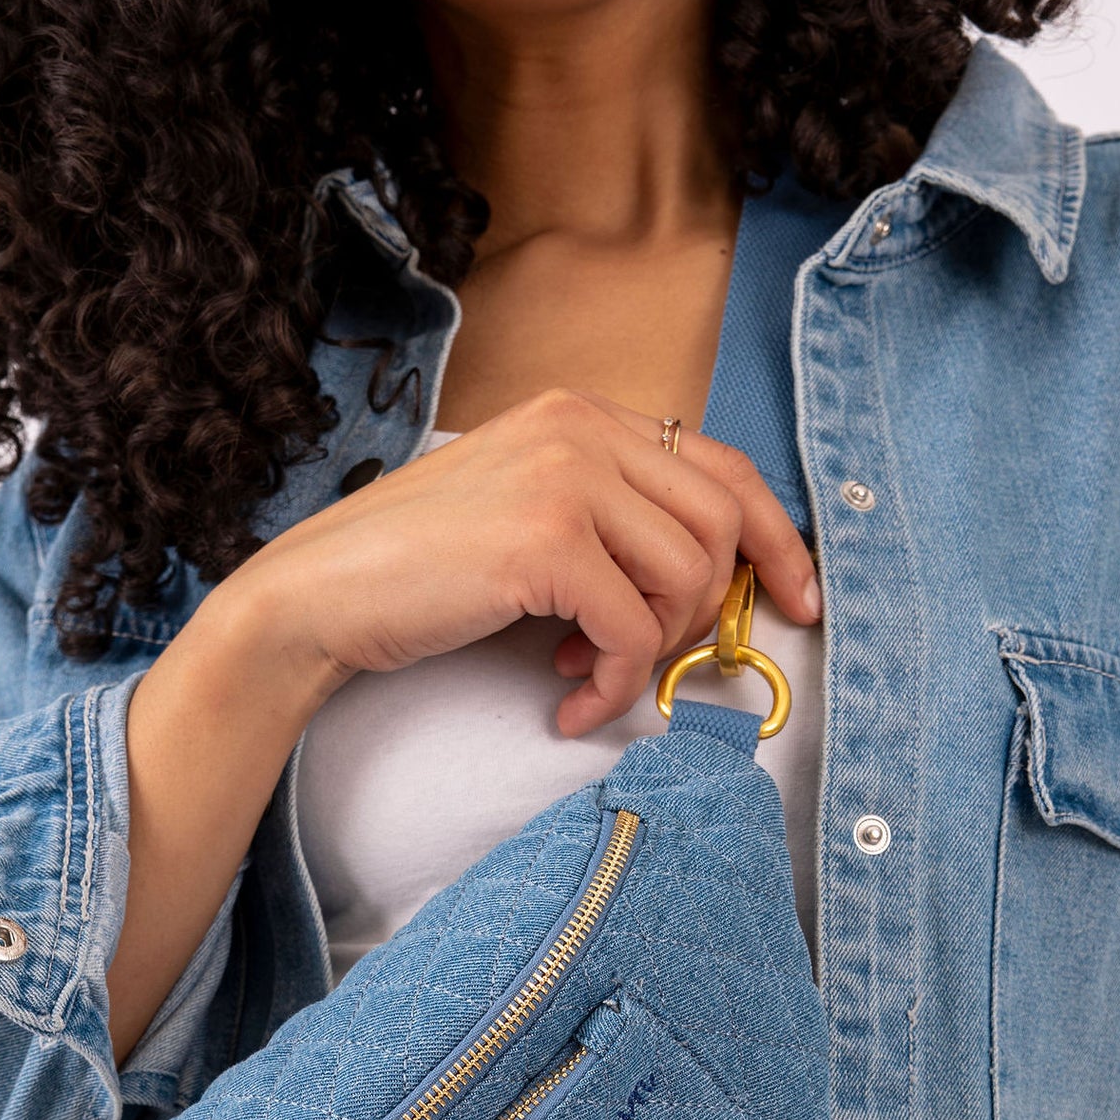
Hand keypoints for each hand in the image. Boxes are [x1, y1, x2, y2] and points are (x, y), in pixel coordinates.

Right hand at [206, 385, 819, 735]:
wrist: (320, 595)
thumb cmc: (419, 572)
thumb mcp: (528, 513)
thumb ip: (607, 517)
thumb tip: (700, 576)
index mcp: (583, 413)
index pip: (725, 468)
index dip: (777, 542)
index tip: (799, 604)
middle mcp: (581, 429)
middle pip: (722, 527)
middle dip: (702, 614)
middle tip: (647, 660)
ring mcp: (564, 479)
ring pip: (687, 579)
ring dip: (649, 654)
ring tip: (589, 678)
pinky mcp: (545, 543)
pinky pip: (633, 631)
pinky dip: (613, 686)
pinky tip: (568, 705)